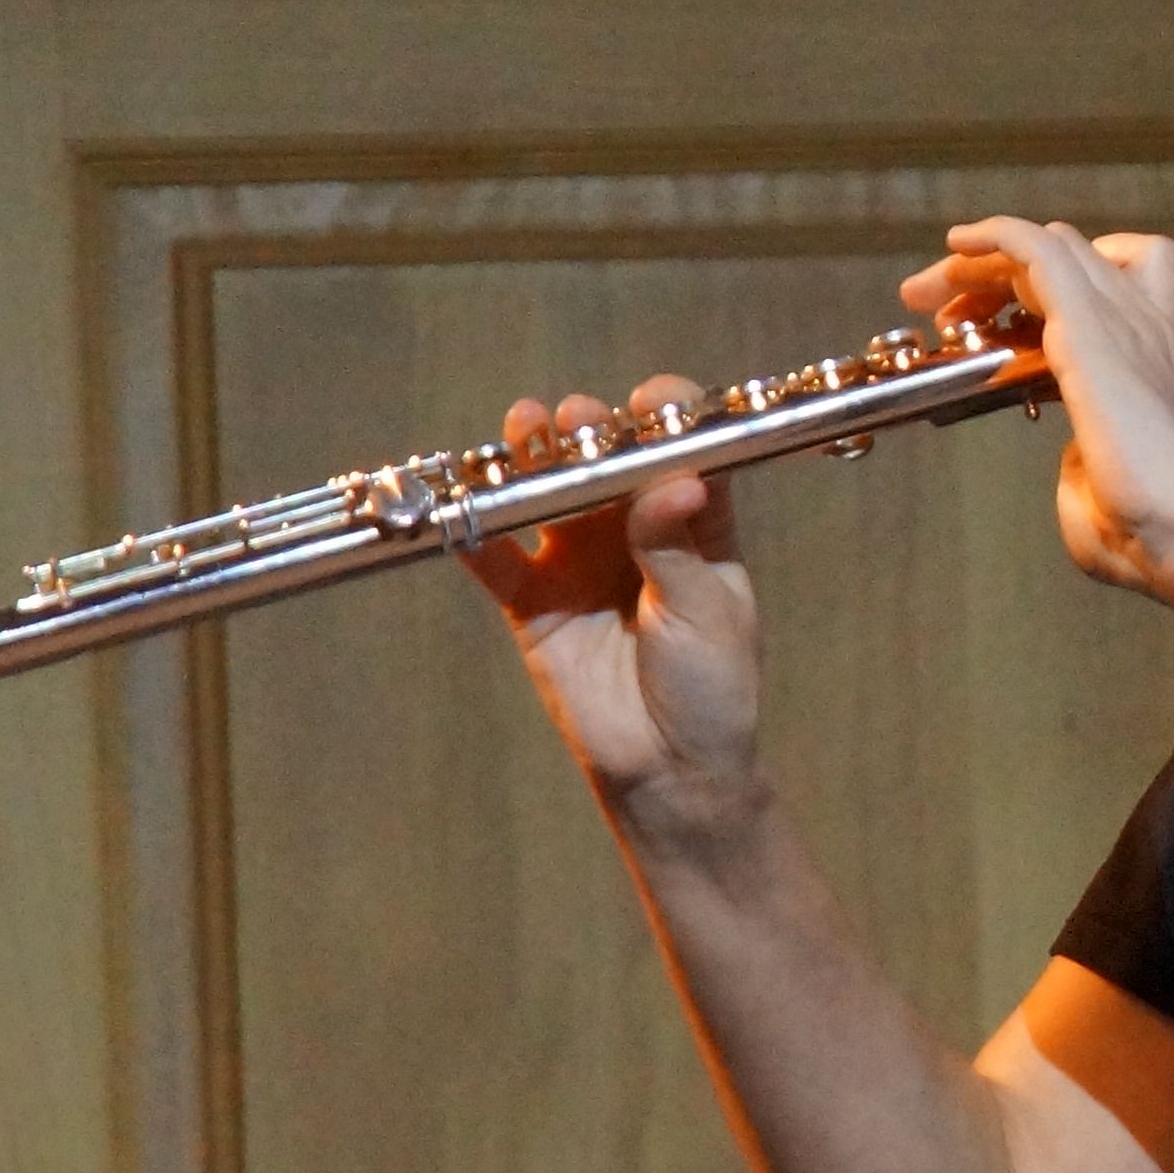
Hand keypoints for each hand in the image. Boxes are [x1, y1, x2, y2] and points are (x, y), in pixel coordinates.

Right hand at [455, 376, 766, 833]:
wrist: (669, 768)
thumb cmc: (711, 686)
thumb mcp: (706, 611)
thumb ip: (675, 546)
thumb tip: (677, 481)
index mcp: (693, 521)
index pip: (680, 448)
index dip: (666, 417)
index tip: (652, 404)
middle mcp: (632, 529)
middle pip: (604, 459)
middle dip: (590, 428)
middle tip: (579, 417)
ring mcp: (577, 561)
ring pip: (548, 494)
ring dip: (534, 457)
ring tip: (526, 426)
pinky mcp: (533, 601)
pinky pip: (496, 558)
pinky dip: (475, 530)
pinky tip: (462, 504)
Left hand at [903, 221, 1173, 626]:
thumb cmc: (1148, 531)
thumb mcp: (1101, 495)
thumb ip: (1082, 469)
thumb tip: (1073, 459)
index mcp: (1147, 362)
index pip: (1117, 278)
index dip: (1051, 287)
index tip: (993, 319)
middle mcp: (1138, 326)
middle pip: (1068, 255)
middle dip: (996, 276)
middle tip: (941, 310)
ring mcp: (1116, 318)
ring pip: (1048, 245)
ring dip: (983, 262)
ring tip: (931, 291)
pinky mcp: (1086, 324)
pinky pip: (1036, 250)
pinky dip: (994, 236)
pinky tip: (959, 244)